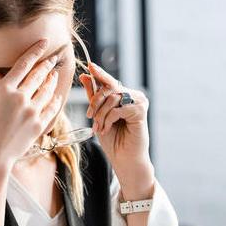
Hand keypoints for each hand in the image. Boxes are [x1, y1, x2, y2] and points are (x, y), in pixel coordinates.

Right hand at [0, 38, 62, 167]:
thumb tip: (1, 74)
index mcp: (4, 89)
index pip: (24, 63)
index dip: (36, 50)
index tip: (44, 43)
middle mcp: (19, 97)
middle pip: (38, 74)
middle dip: (47, 64)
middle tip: (53, 58)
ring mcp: (31, 111)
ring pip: (47, 90)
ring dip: (52, 81)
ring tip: (54, 75)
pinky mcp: (39, 125)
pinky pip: (51, 107)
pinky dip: (55, 100)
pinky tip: (56, 96)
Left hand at [79, 63, 152, 188]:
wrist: (124, 159)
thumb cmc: (113, 140)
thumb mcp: (99, 115)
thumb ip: (93, 96)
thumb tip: (85, 75)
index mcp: (124, 95)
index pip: (109, 81)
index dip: (99, 73)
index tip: (89, 66)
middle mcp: (133, 96)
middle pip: (109, 87)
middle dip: (95, 101)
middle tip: (89, 115)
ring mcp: (139, 102)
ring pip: (112, 98)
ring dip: (101, 114)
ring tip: (98, 128)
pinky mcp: (141, 111)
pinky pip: (118, 109)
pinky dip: (108, 120)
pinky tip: (106, 129)